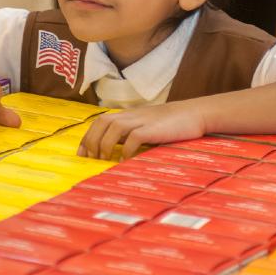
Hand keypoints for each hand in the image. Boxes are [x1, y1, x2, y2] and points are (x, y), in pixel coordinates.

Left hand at [78, 102, 206, 159]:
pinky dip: (125, 150)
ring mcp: (141, 120)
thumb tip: (114, 151)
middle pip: (102, 123)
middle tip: (90, 159)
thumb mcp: (147, 126)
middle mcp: (131, 115)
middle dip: (91, 141)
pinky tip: (124, 161)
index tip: (81, 153)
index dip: (87, 137)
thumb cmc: (171, 124)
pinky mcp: (152, 129)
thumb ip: (131, 134)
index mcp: (128, 115)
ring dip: (104, 145)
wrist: (194, 113)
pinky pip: (133, 138)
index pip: (100, 122)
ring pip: (113, 128)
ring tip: (103, 160)